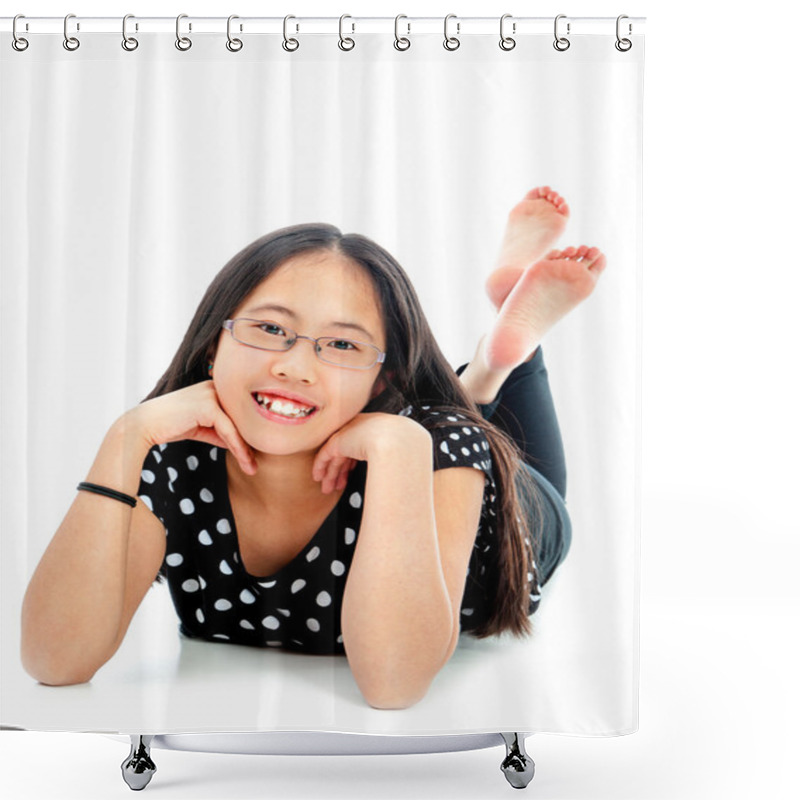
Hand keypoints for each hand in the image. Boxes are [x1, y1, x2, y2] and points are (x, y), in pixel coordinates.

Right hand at [124, 381, 257, 474]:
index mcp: (216, 387)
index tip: (253, 456)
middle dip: (249, 443)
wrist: (144, 424)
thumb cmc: (170, 425)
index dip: (246, 435)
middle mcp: (217, 387)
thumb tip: (240, 444)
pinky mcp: (208, 405)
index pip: (237, 414)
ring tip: (251, 468)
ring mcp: (213, 394)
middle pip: (240, 419)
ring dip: (245, 450)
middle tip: (255, 465)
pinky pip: (228, 430)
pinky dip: (237, 447)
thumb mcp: (201, 428)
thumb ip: (220, 431)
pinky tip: (243, 461)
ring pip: (237, 426)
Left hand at [311, 413, 429, 493]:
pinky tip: (319, 477)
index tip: (349, 475)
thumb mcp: (397, 453)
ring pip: (335, 455)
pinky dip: (321, 467)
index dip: (352, 463)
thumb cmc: (403, 449)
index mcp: (376, 428)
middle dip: (340, 471)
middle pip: (346, 451)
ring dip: (330, 473)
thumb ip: (390, 460)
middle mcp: (361, 428)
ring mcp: (349, 432)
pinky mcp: (338, 440)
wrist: (396, 441)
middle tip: (336, 486)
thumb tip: (396, 476)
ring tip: (327, 488)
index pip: (358, 445)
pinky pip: (325, 454)